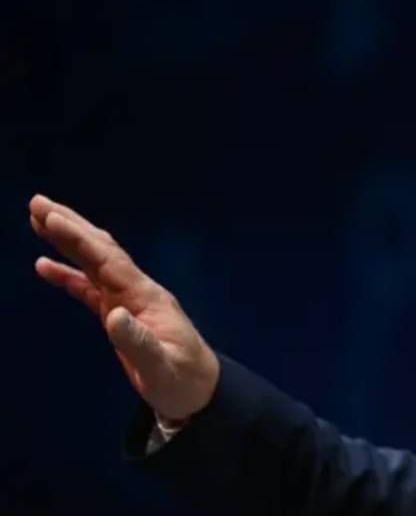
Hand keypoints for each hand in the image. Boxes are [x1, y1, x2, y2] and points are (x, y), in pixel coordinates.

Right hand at [29, 194, 219, 421]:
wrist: (200, 393)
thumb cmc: (183, 382)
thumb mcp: (162, 368)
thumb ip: (139, 343)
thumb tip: (113, 316)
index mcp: (147, 298)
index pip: (108, 261)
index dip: (80, 239)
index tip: (51, 217)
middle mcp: (138, 292)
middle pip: (101, 251)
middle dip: (70, 226)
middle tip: (37, 202)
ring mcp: (129, 301)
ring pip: (94, 263)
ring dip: (67, 241)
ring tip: (37, 219)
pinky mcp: (121, 315)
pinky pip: (90, 287)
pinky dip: (68, 274)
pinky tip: (44, 265)